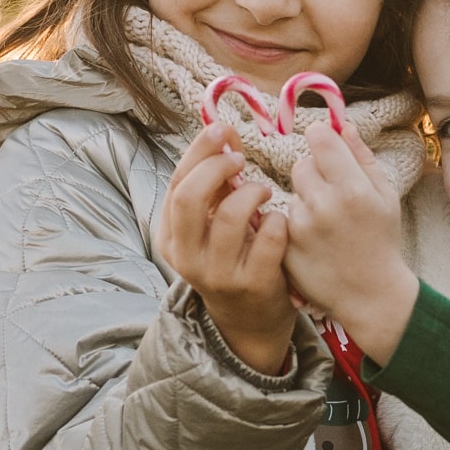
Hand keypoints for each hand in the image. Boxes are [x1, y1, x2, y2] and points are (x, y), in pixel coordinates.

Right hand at [157, 124, 294, 375]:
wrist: (249, 319)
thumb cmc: (232, 257)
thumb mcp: (211, 224)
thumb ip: (215, 183)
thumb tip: (224, 132)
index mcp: (170, 236)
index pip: (177, 182)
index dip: (200, 151)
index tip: (223, 130)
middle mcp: (186, 257)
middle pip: (190, 197)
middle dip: (217, 167)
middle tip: (240, 159)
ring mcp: (218, 274)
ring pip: (231, 216)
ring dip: (253, 192)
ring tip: (263, 192)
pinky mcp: (252, 285)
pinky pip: (268, 238)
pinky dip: (278, 219)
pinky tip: (279, 219)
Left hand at [285, 124, 418, 362]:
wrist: (372, 294)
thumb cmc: (383, 241)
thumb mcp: (386, 196)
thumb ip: (362, 157)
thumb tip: (342, 125)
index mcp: (352, 188)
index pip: (318, 137)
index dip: (322, 140)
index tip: (328, 150)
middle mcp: (323, 205)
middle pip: (301, 164)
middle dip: (315, 174)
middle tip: (333, 196)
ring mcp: (300, 227)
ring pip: (291, 192)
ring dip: (305, 201)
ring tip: (326, 226)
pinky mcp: (284, 246)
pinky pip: (283, 219)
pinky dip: (295, 226)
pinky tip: (315, 242)